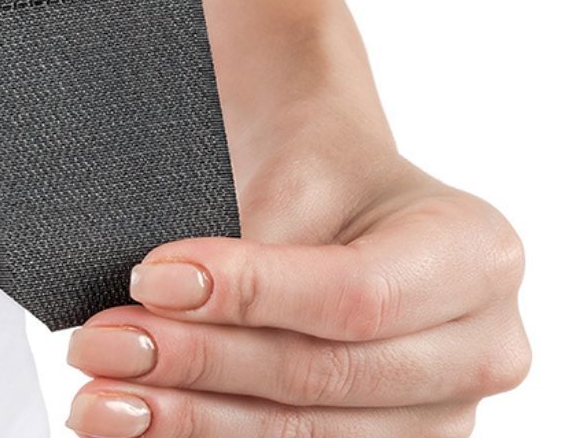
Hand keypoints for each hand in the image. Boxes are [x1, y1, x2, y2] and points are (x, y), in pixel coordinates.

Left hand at [64, 86, 529, 435]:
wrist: (347, 195)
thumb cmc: (327, 173)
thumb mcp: (300, 177)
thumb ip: (256, 251)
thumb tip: (162, 304)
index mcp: (475, 255)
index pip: (354, 294)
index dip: (249, 293)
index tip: (154, 278)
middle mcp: (481, 348)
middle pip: (325, 377)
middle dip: (199, 363)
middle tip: (106, 343)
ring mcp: (446, 415)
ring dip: (189, 421)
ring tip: (104, 400)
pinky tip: (142, 431)